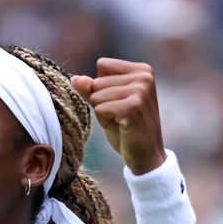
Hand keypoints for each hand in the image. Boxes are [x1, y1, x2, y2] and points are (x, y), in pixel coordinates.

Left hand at [71, 59, 165, 175]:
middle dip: (102, 103)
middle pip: (97, 81)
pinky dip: (105, 122)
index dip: (103, 88)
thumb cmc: (127, 131)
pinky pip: (100, 109)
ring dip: (103, 114)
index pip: (102, 65)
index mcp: (141, 70)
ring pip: (97, 96)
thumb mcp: (107, 105)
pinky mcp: (133, 107)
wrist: (146, 157)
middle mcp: (144, 76)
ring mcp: (140, 91)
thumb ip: (92, 89)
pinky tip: (122, 128)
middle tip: (121, 117)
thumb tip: (76, 78)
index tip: (119, 104)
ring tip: (121, 123)